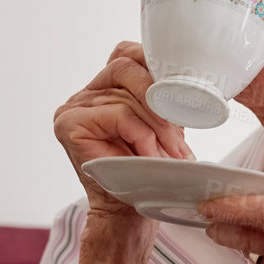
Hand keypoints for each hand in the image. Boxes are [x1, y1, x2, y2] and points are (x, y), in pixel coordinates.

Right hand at [54, 41, 194, 224]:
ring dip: (157, 125)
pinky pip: (117, 114)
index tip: (184, 87)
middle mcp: (85, 92)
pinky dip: (141, 135)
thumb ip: (166, 95)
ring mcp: (73, 107)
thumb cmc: (150, 165)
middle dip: (161, 98)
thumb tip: (194, 73)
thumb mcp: (164, 122)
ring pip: (126, 95)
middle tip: (179, 132)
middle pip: (127, 69)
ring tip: (170, 152)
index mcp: (106, 85)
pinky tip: (149, 155)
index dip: (155, 64)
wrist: (129, 209)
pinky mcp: (69, 124)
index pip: (128, 54)